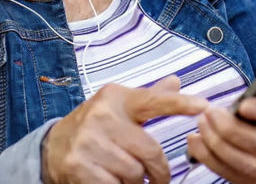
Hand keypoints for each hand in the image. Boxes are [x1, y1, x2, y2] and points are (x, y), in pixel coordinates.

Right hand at [44, 76, 208, 183]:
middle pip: (150, 151)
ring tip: (126, 176)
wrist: (52, 148)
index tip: (203, 105)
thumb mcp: (118, 108)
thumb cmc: (95, 128)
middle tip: (156, 177)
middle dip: (158, 171)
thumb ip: (148, 99)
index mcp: (114, 98)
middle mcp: (100, 116)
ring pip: (135, 173)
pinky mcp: (80, 166)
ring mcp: (88, 142)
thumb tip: (175, 81)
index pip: (152, 100)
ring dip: (137, 181)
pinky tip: (111, 180)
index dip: (179, 103)